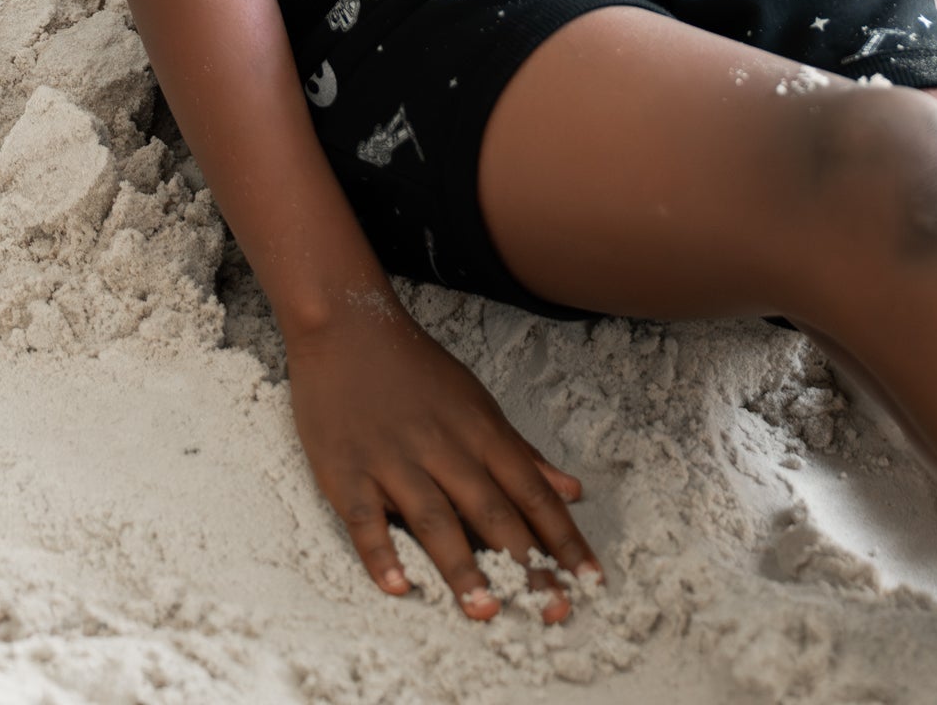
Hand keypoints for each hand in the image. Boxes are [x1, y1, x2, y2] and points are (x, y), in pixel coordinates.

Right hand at [286, 294, 600, 622]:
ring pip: (435, 519)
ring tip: (487, 611)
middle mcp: (443, 447)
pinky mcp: (347, 471)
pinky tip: (400, 586)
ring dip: (462, 566)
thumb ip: (522, 452)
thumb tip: (571, 491)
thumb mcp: (476, 401)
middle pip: (492, 512)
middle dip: (526, 564)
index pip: (531, 492)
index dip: (563, 538)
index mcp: (479, 431)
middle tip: (554, 610)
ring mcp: (393, 460)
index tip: (589, 580)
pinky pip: (366, 519)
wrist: (346, 326)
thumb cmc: (416, 369)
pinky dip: (382, 554)